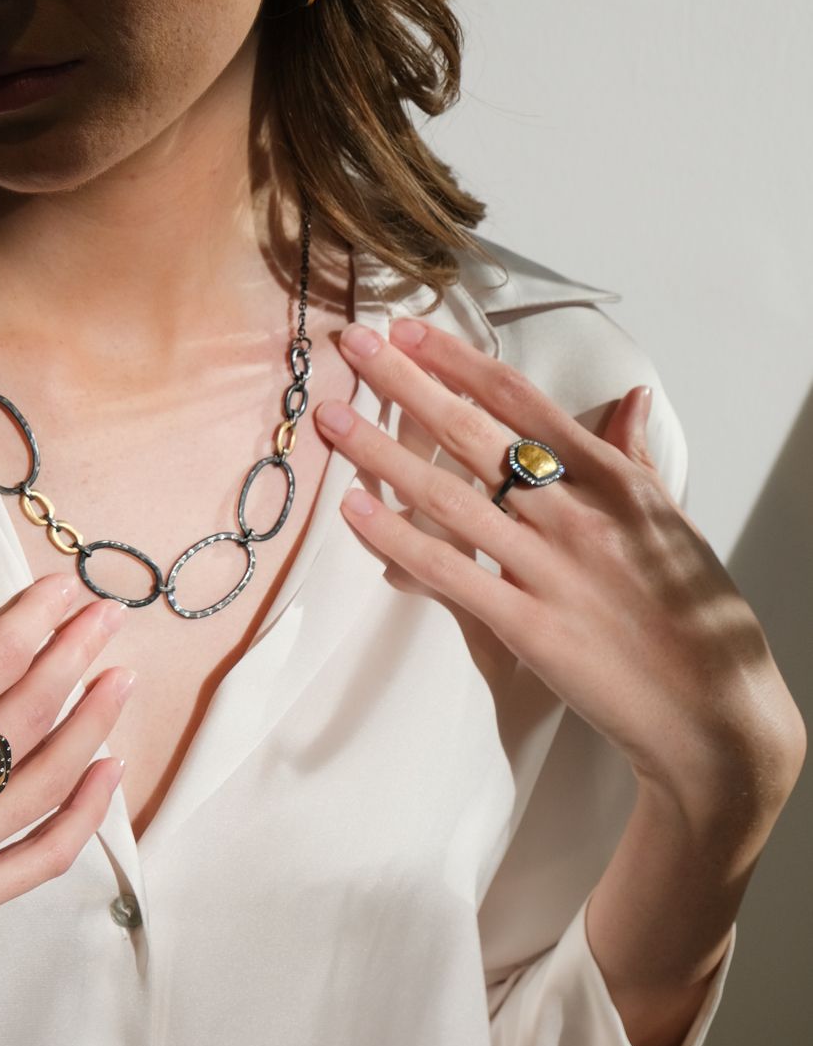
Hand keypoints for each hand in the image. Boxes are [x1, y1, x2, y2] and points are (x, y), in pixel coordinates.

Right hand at [0, 570, 133, 990]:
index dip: (35, 619)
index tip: (62, 589)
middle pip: (29, 714)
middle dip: (76, 655)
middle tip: (105, 616)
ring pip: (47, 782)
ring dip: (93, 723)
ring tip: (120, 678)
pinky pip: (39, 859)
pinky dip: (84, 817)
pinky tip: (107, 771)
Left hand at [313, 316, 805, 821]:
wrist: (713, 714)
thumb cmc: (695, 617)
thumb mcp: (674, 523)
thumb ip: (636, 460)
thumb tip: (630, 399)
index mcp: (616, 481)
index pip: (523, 402)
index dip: (459, 361)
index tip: (410, 332)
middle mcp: (579, 515)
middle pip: (475, 434)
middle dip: (407, 383)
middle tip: (354, 345)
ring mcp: (551, 570)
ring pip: (449, 497)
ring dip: (382, 453)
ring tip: (332, 418)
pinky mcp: (529, 627)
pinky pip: (449, 573)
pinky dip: (397, 539)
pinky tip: (355, 509)